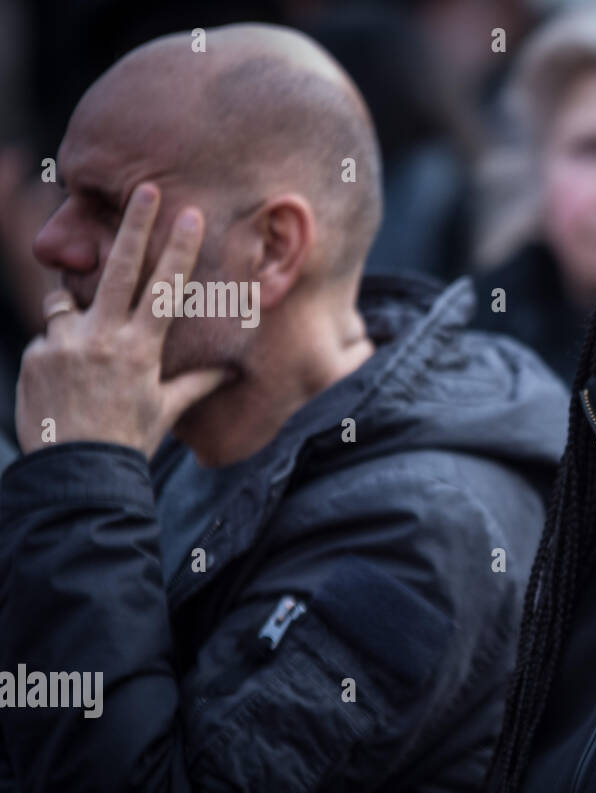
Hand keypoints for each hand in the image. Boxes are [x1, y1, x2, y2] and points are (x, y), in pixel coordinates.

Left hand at [15, 183, 228, 457]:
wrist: (78, 472)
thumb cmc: (129, 440)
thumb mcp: (165, 409)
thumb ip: (197, 382)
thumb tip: (232, 371)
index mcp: (140, 350)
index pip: (163, 288)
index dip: (177, 249)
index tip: (187, 214)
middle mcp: (103, 339)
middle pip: (119, 268)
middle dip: (134, 226)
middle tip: (145, 189)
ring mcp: (64, 344)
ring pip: (67, 301)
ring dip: (75, 310)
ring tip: (83, 348)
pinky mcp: (35, 355)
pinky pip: (47, 337)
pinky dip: (55, 351)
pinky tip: (63, 384)